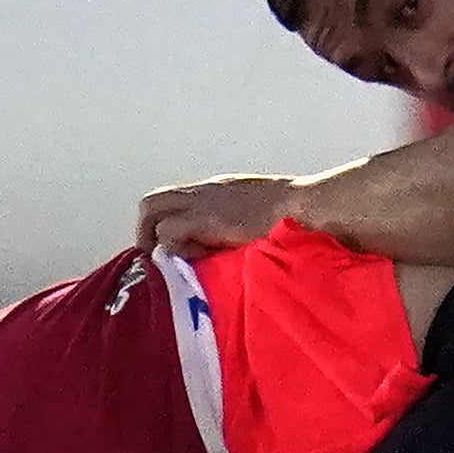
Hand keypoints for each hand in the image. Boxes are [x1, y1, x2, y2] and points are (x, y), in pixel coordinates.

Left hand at [141, 176, 302, 255]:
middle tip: (161, 258)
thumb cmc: (292, 218)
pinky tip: (198, 259)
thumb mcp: (257, 217)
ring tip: (175, 260)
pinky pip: (168, 233)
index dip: (165, 227)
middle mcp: (202, 193)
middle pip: (153, 202)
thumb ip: (236, 229)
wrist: (306, 207)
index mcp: (215, 193)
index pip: (173, 203)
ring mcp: (201, 202)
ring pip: (151, 209)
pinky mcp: (204, 218)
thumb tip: (227, 252)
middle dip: (147, 232)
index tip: (173, 252)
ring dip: (156, 238)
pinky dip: (175, 249)